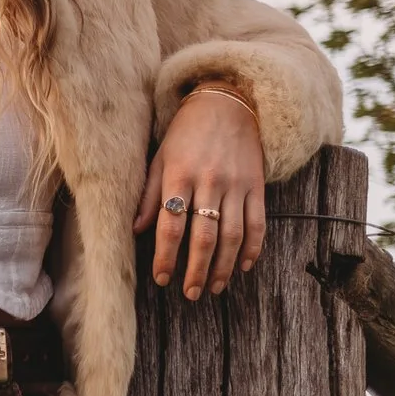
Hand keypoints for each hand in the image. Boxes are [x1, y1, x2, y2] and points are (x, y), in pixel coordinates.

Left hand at [133, 85, 266, 299]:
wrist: (227, 102)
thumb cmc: (185, 133)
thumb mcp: (160, 158)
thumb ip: (150, 195)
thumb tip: (136, 230)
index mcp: (179, 175)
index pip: (171, 225)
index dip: (166, 256)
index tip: (162, 278)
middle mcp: (209, 181)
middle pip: (204, 236)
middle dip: (197, 270)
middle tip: (191, 293)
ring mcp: (236, 184)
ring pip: (233, 235)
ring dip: (224, 266)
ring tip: (215, 287)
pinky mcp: (257, 184)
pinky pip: (258, 222)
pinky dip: (252, 248)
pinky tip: (243, 266)